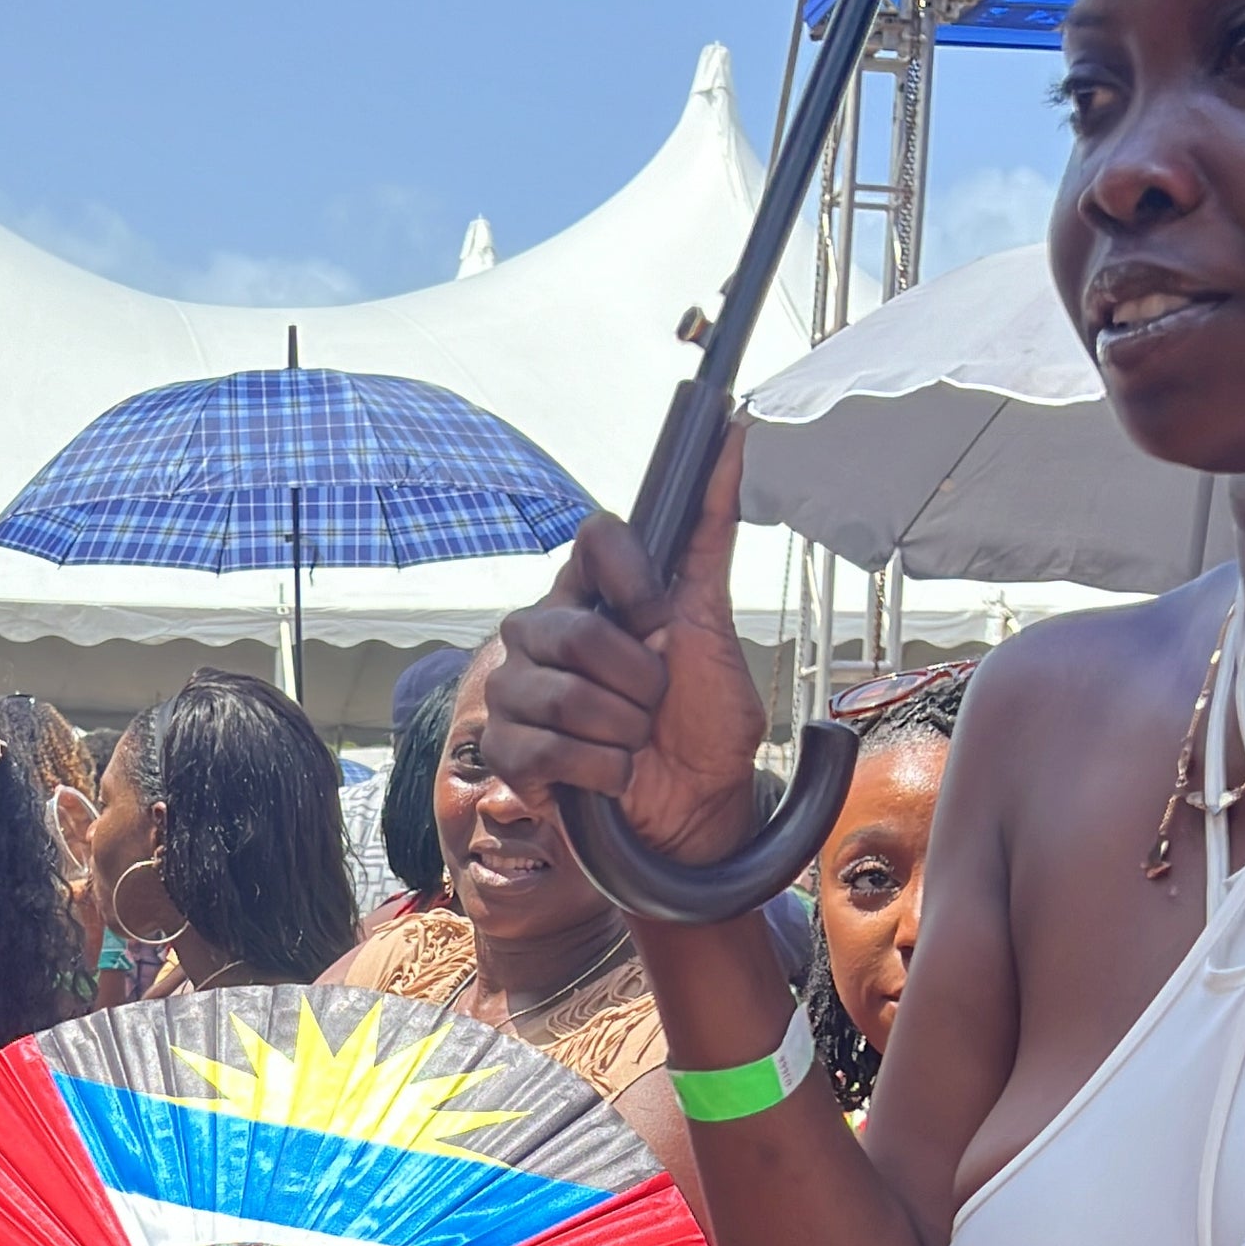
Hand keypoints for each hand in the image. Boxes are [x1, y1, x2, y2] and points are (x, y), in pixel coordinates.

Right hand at [483, 429, 765, 861]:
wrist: (699, 808)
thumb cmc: (703, 718)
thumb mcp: (714, 622)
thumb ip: (711, 532)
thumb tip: (737, 437)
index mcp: (590, 593)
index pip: (593, 537)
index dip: (632, 579)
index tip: (661, 620)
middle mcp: (542, 633)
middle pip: (573, 629)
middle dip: (637, 680)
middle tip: (654, 702)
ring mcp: (517, 693)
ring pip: (561, 695)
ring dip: (621, 730)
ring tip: (633, 742)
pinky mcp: (507, 753)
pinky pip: (543, 749)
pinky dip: (599, 770)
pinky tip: (611, 778)